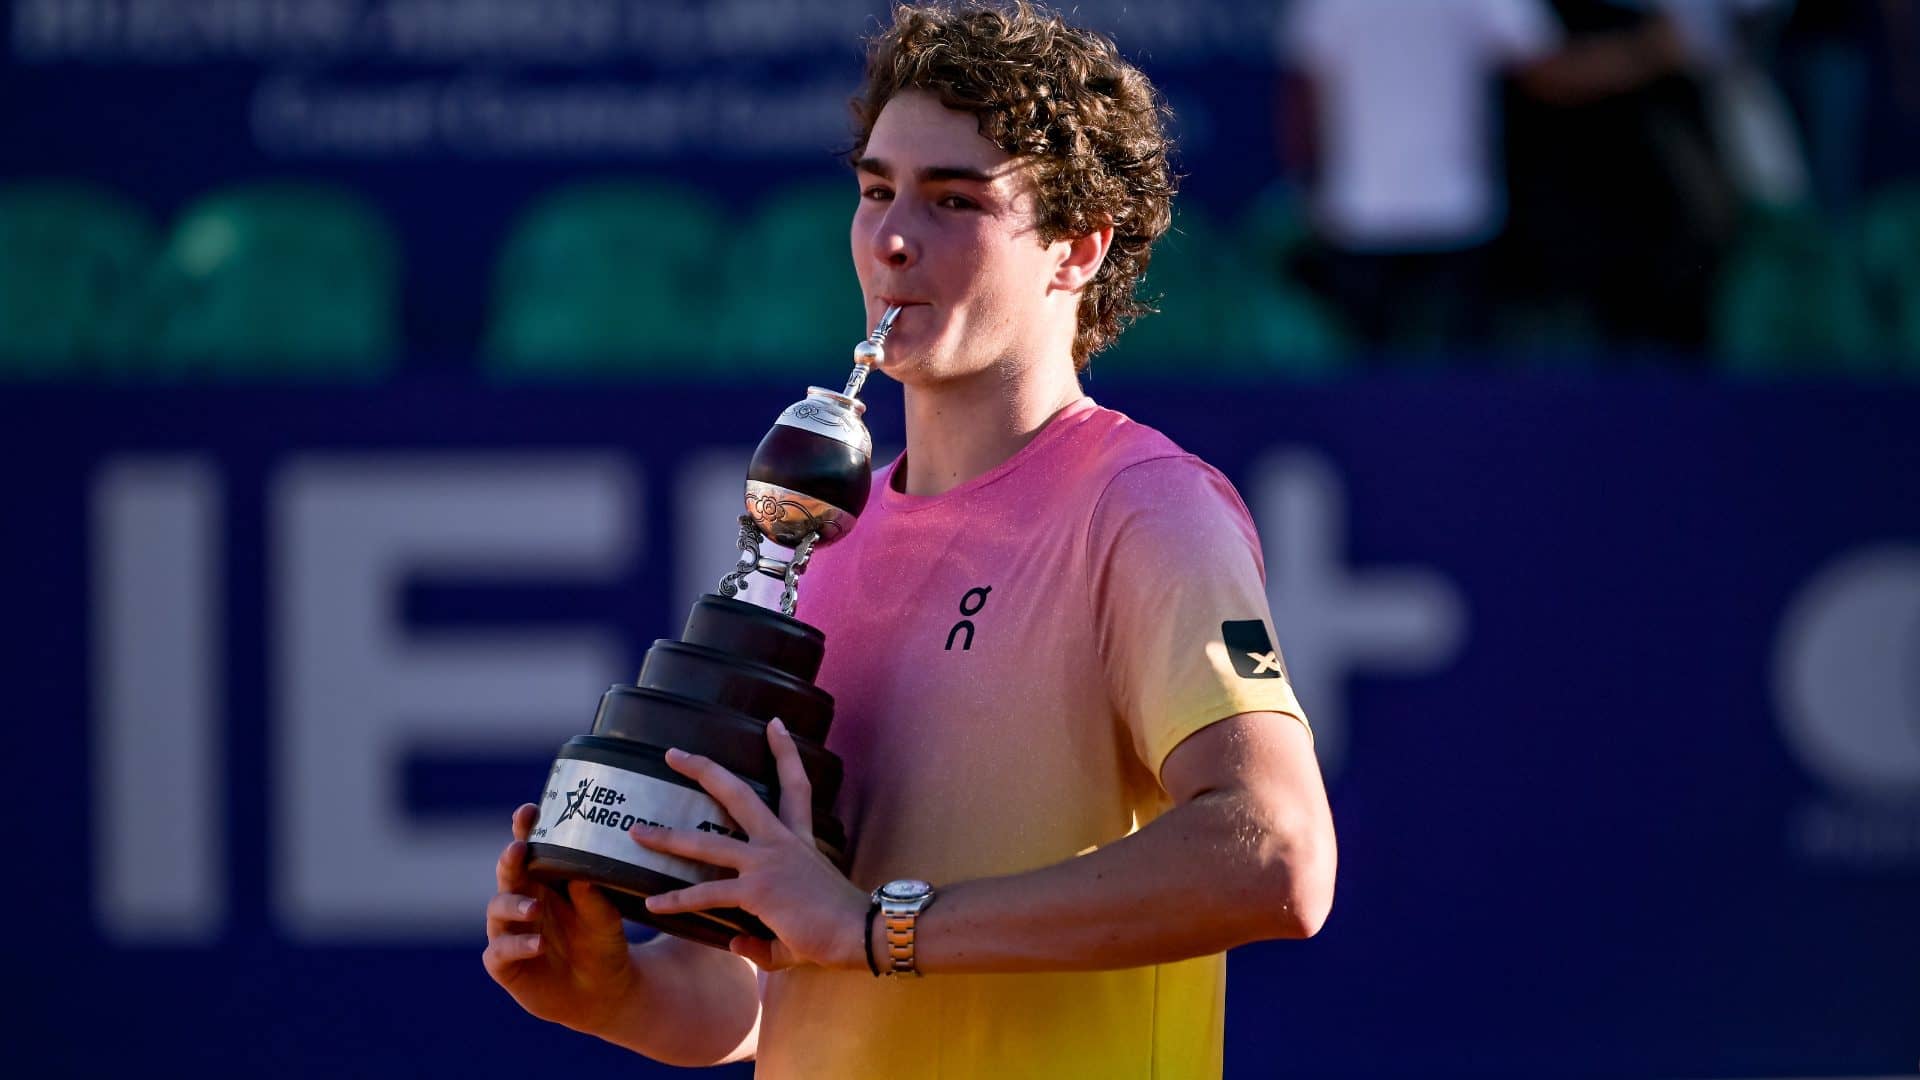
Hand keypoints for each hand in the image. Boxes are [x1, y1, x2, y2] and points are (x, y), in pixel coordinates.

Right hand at [482, 803, 640, 1033]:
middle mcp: (522, 901)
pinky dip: (516, 945)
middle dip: (509, 860)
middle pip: (507, 873)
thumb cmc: (603, 945)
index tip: (528, 812)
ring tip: (534, 909)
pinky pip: (500, 951)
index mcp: (545, 882)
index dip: (524, 830)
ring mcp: (510, 932)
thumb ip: (595, 901)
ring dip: (513, 905)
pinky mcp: (506, 964)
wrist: (603, 993)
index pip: (530, 850)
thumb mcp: (607, 922)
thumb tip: (583, 877)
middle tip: (518, 850)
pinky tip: (537, 945)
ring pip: (497, 909)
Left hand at [632, 719, 869, 971]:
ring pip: (707, 841)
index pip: (795, 786)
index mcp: (798, 840)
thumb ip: (764, 932)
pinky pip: (707, 894)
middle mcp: (779, 842)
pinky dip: (678, 900)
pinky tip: (654, 904)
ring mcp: (765, 863)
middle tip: (672, 753)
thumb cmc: (840, 926)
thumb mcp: (802, 917)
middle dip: (704, 769)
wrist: (860, 931)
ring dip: (668, 837)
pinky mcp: (756, 891)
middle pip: (738, 793)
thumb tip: (735, 940)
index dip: (785, 752)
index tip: (774, 723)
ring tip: (637, 832)